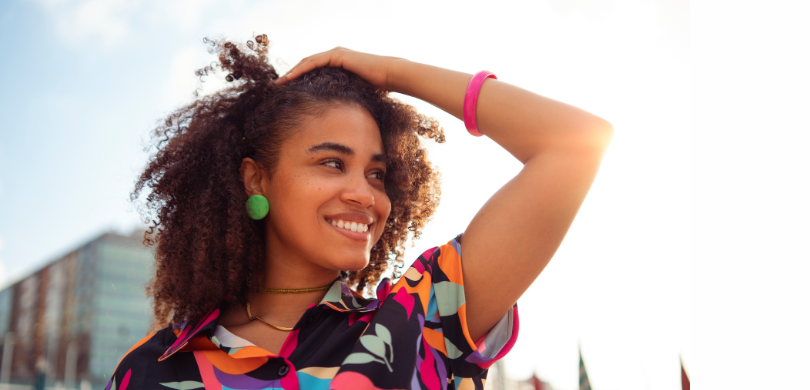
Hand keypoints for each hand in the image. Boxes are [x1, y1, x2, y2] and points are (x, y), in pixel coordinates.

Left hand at [276, 47, 399, 90]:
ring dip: (292, 72)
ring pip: (307, 62)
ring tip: (280, 83)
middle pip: (307, 65)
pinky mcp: (337, 55)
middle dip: (291, 75)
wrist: (389, 75)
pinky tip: (291, 77)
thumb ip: (343, 97)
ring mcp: (335, 54)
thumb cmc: (377, 87)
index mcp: (337, 64)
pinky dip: (301, 69)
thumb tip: (335, 116)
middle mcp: (334, 56)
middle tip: (278, 86)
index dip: (299, 79)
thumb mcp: (354, 93)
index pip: (313, 70)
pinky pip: (314, 62)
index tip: (287, 90)